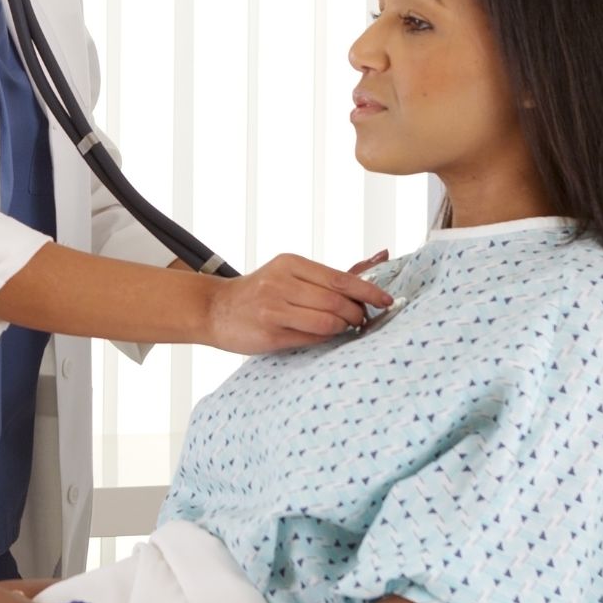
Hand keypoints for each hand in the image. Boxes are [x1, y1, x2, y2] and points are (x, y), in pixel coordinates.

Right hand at [204, 251, 393, 354]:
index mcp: (290, 263)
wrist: (215, 309)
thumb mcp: (288, 273)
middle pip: (337, 301)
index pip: (340, 278)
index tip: (386, 301)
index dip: (368, 291)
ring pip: (327, 321)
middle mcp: (281, 282)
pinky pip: (310, 338)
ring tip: (345, 328)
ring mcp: (273, 308)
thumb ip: (327, 276)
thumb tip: (378, 263)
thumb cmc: (259, 293)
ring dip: (343, 328)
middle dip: (357, 314)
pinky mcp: (269, 333)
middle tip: (362, 320)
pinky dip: (325, 339)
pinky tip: (326, 336)